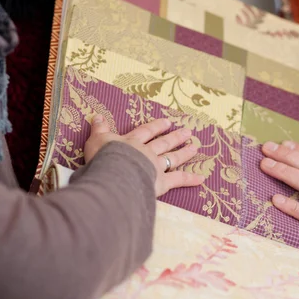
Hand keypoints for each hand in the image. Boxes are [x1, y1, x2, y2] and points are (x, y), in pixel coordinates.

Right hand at [85, 115, 204, 196]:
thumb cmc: (103, 158)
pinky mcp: (162, 182)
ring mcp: (156, 166)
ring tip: (195, 147)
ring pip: (173, 158)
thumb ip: (99, 129)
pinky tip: (202, 178)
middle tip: (188, 132)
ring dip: (185, 152)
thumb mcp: (96, 140)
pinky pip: (179, 180)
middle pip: (164, 143)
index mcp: (132, 142)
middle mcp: (147, 152)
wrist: (114, 173)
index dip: (157, 126)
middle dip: (175, 137)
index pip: (146, 132)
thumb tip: (97, 116)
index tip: (168, 122)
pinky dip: (191, 179)